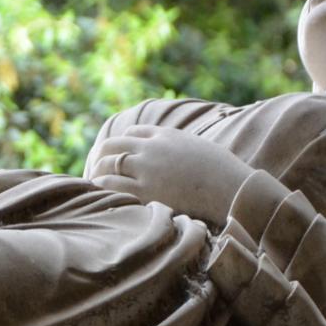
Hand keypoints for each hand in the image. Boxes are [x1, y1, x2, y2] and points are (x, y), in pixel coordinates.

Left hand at [86, 125, 255, 228]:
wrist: (233, 188)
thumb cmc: (223, 172)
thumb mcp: (200, 148)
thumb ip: (181, 147)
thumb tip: (179, 153)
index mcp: (166, 135)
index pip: (132, 134)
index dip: (121, 145)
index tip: (115, 157)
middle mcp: (152, 148)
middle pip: (113, 145)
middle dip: (101, 156)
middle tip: (95, 169)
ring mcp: (147, 169)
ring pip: (108, 164)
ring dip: (97, 172)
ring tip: (92, 183)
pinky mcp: (146, 191)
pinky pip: (112, 186)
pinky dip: (101, 186)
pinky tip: (97, 192)